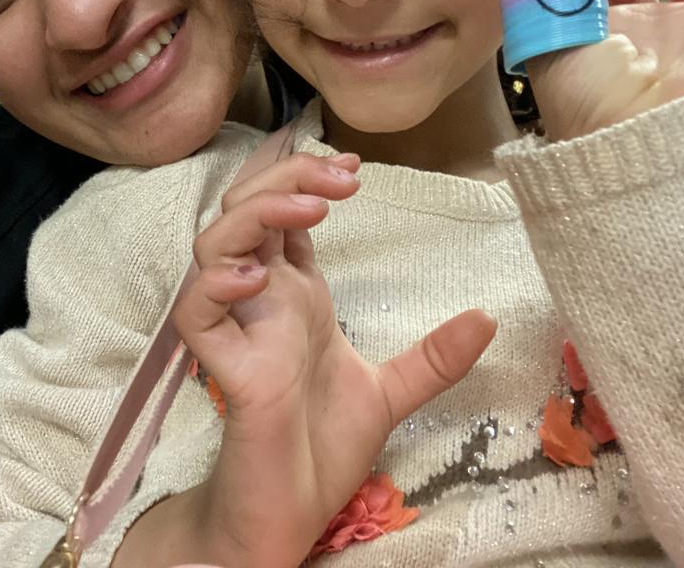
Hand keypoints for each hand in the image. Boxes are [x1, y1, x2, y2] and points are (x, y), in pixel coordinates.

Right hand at [167, 152, 494, 566]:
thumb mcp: (390, 392)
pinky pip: (196, 314)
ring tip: (310, 212)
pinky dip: (215, 286)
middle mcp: (262, 300)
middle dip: (285, 178)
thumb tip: (488, 317)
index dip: (308, 178)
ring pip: (213, 244)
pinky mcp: (226, 371)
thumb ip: (434, 358)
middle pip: (246, 209)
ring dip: (256, 214)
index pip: (285, 213)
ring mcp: (240, 330)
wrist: (289, 515)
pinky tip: (257, 279)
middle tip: (341, 181)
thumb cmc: (320, 448)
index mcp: (295, 295)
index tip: (355, 168)